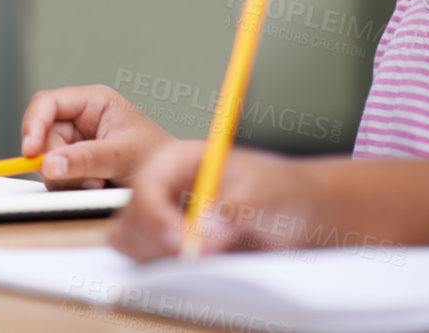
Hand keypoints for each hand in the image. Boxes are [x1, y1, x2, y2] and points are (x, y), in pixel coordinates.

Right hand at [20, 85, 173, 188]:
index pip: (48, 103)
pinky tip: (96, 186)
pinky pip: (58, 174)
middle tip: (82, 178)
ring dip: (67, 176)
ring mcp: (78, 142)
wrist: (175, 185)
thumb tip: (48, 164)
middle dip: (56, 159)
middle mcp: (82, 119)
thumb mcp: (122, 156)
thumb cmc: (158, 161)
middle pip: (44, 135)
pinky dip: (72, 185)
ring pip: (48, 158)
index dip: (33, 124)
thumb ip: (85, 159)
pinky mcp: (77, 163)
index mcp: (94, 102)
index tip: (30, 152)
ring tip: (98, 182)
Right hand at [108, 139, 322, 260]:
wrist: (297, 212)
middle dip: (155, 240)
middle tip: (192, 256)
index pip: (147, 186)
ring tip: (199, 258)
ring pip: (131, 239)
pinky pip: (144, 258)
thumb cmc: (282, 190)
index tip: (183, 243)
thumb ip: (234, 209)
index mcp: (180, 161)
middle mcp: (164, 187)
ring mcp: (163, 216)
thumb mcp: (265, 193)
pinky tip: (193, 265)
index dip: (157, 217)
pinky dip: (159, 267)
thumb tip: (203, 230)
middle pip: (131, 216)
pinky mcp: (167, 244)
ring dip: (156, 255)